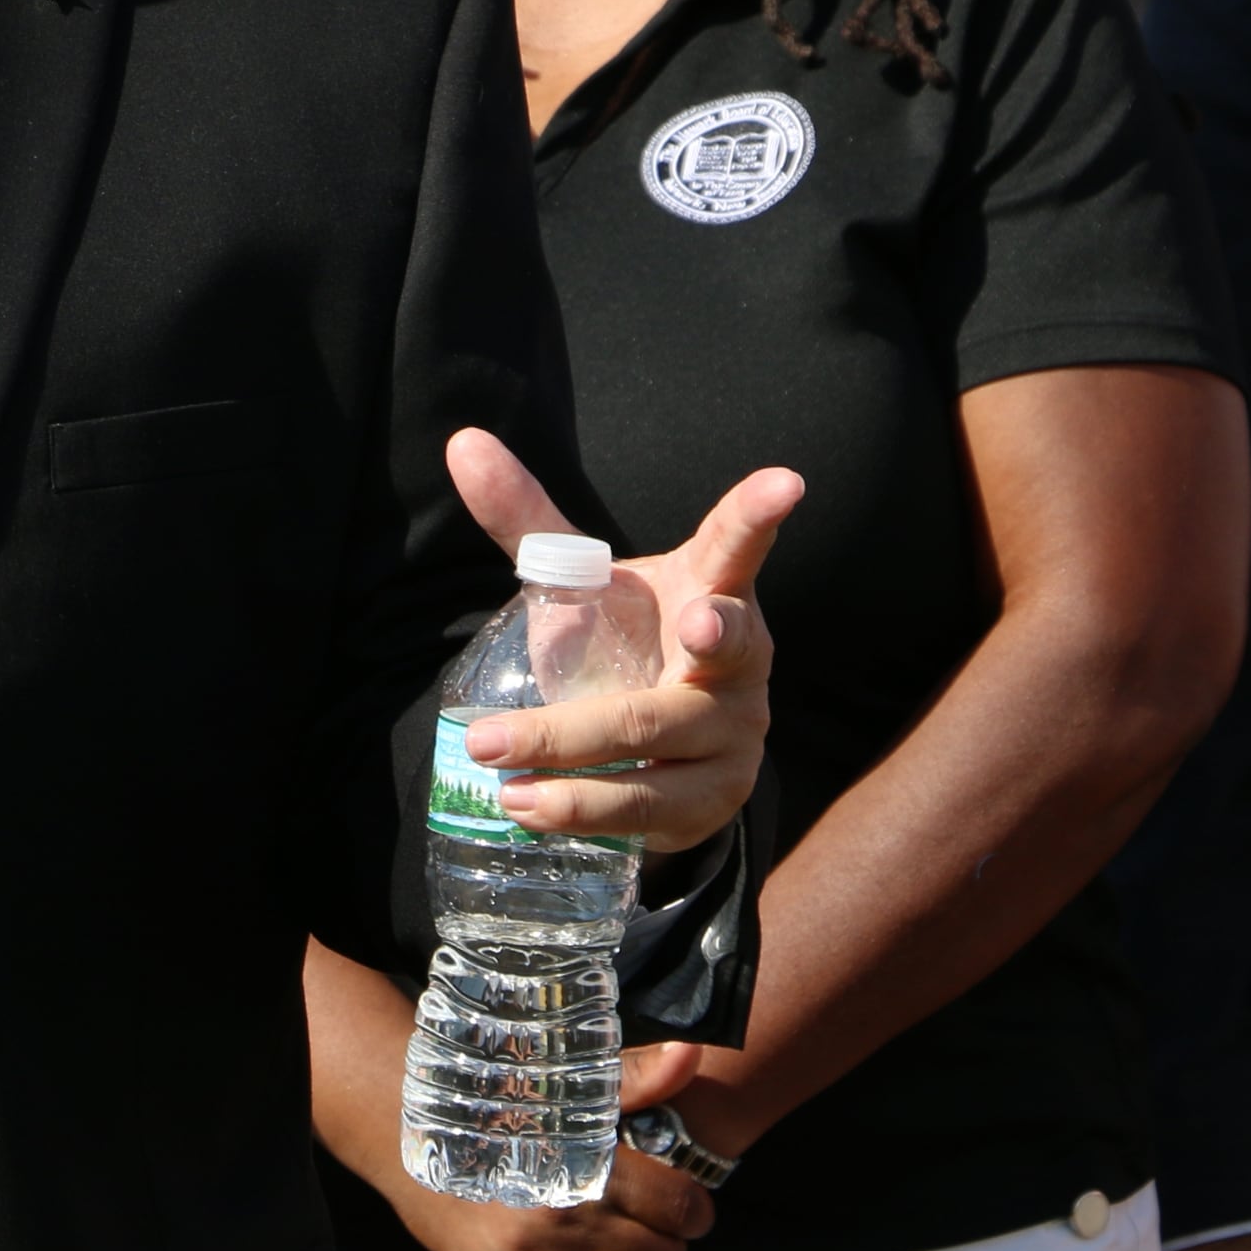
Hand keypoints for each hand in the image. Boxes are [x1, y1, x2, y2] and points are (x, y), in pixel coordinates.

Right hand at [390, 1047, 717, 1250]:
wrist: (401, 1134)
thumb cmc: (487, 1103)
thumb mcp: (557, 1084)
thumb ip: (633, 1079)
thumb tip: (693, 1054)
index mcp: (578, 1170)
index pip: (680, 1207)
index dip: (688, 1203)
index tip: (676, 1196)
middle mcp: (558, 1227)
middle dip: (660, 1235)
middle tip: (638, 1214)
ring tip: (606, 1234)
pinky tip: (574, 1250)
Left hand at [444, 428, 799, 853]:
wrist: (667, 747)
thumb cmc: (628, 640)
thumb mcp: (582, 583)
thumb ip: (528, 522)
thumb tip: (462, 442)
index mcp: (712, 591)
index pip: (735, 549)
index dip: (758, 516)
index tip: (788, 481)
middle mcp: (739, 665)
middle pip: (697, 657)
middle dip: (659, 653)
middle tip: (682, 627)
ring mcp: (734, 736)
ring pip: (655, 742)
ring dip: (569, 751)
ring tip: (492, 759)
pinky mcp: (713, 799)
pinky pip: (649, 807)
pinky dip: (583, 808)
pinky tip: (526, 808)